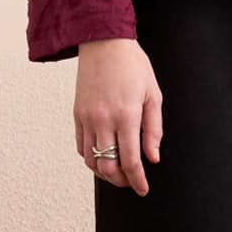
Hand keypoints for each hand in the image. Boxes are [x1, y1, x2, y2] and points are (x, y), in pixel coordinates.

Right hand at [74, 38, 162, 195]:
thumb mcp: (153, 95)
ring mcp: (87, 118)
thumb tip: (153, 157)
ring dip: (104, 172)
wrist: (103, 42)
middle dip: (120, 181)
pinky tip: (103, 156)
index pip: (130, 160)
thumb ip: (154, 130)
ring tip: (118, 172)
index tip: (142, 189)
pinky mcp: (77, 114)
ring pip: (91, 160)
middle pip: (107, 166)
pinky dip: (91, 158)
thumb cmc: (132, 65)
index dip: (137, 180)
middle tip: (131, 181)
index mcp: (126, 115)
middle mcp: (103, 119)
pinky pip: (81, 146)